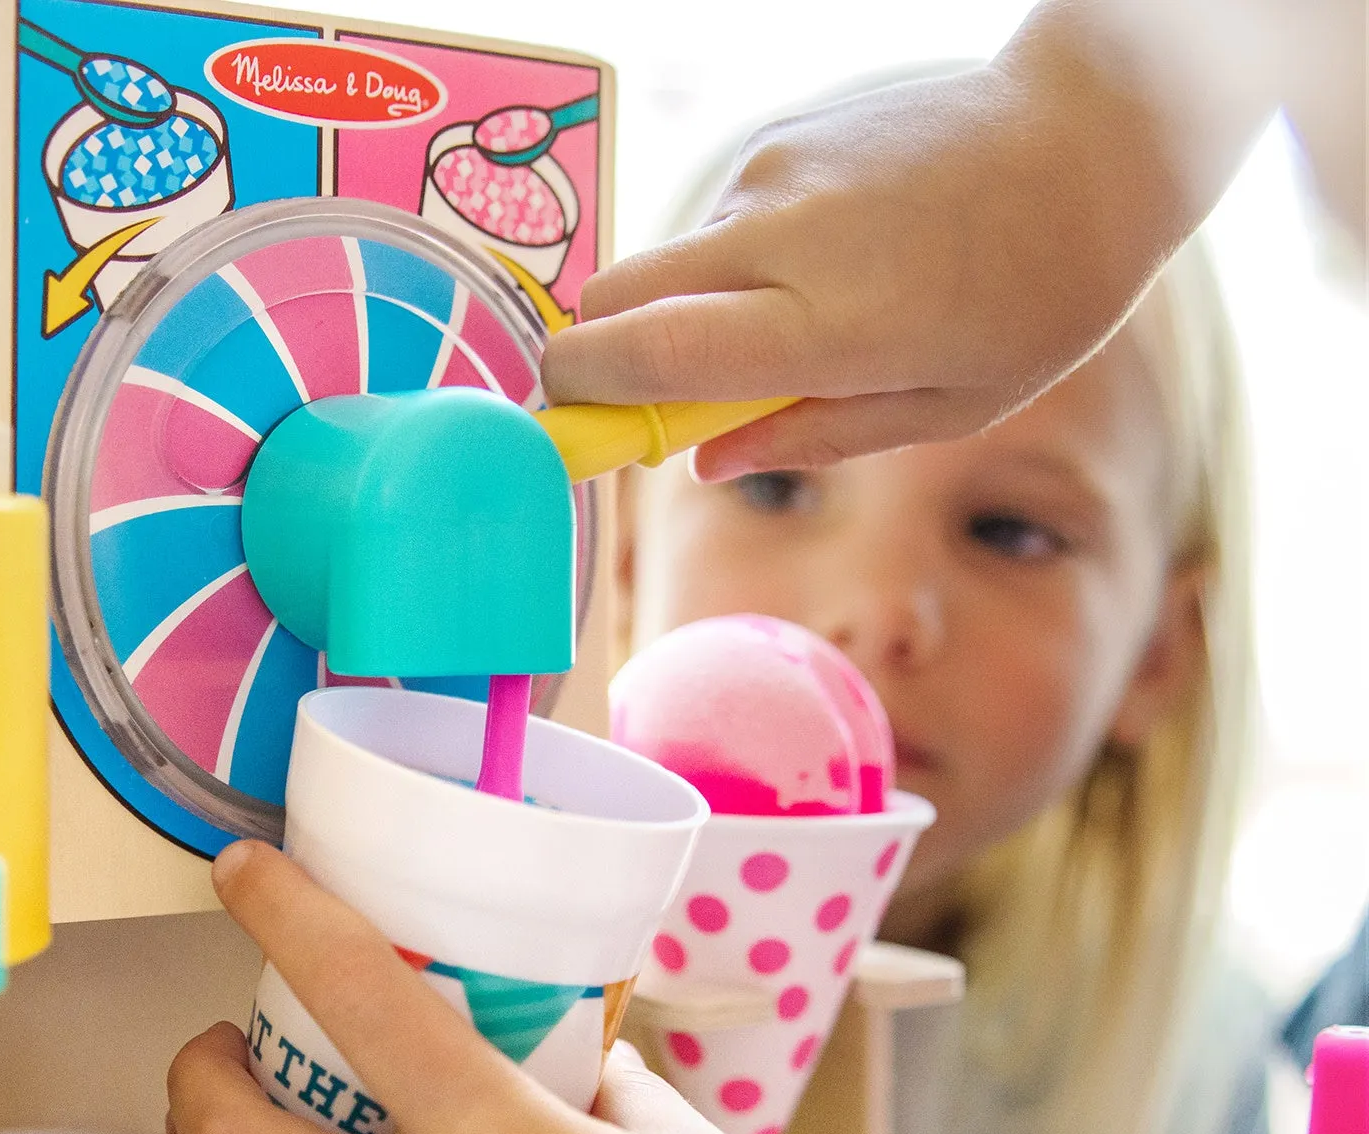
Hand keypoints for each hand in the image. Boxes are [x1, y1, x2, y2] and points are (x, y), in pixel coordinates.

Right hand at [542, 2, 1271, 473]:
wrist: (1098, 136)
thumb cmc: (1033, 296)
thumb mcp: (938, 409)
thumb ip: (808, 437)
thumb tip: (702, 459)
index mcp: (818, 323)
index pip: (638, 351)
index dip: (581, 395)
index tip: (572, 429)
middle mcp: (776, 238)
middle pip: (613, 294)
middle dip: (603, 351)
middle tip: (657, 397)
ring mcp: (774, 173)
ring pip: (670, 262)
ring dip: (697, 308)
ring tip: (806, 320)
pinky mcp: (783, 137)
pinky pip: (722, 222)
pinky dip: (742, 262)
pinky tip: (834, 263)